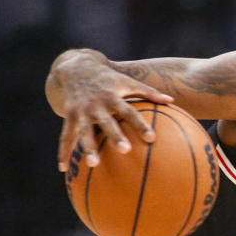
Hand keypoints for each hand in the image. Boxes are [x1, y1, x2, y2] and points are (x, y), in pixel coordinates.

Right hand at [52, 50, 172, 171]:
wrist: (76, 66)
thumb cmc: (109, 78)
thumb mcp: (128, 81)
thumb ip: (149, 92)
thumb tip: (172, 101)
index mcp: (112, 96)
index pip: (129, 112)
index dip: (140, 124)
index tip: (152, 138)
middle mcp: (96, 104)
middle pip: (106, 122)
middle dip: (115, 135)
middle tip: (126, 150)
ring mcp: (80, 111)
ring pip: (83, 131)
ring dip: (88, 147)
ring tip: (93, 164)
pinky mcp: (68, 116)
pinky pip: (65, 136)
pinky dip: (63, 152)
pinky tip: (63, 169)